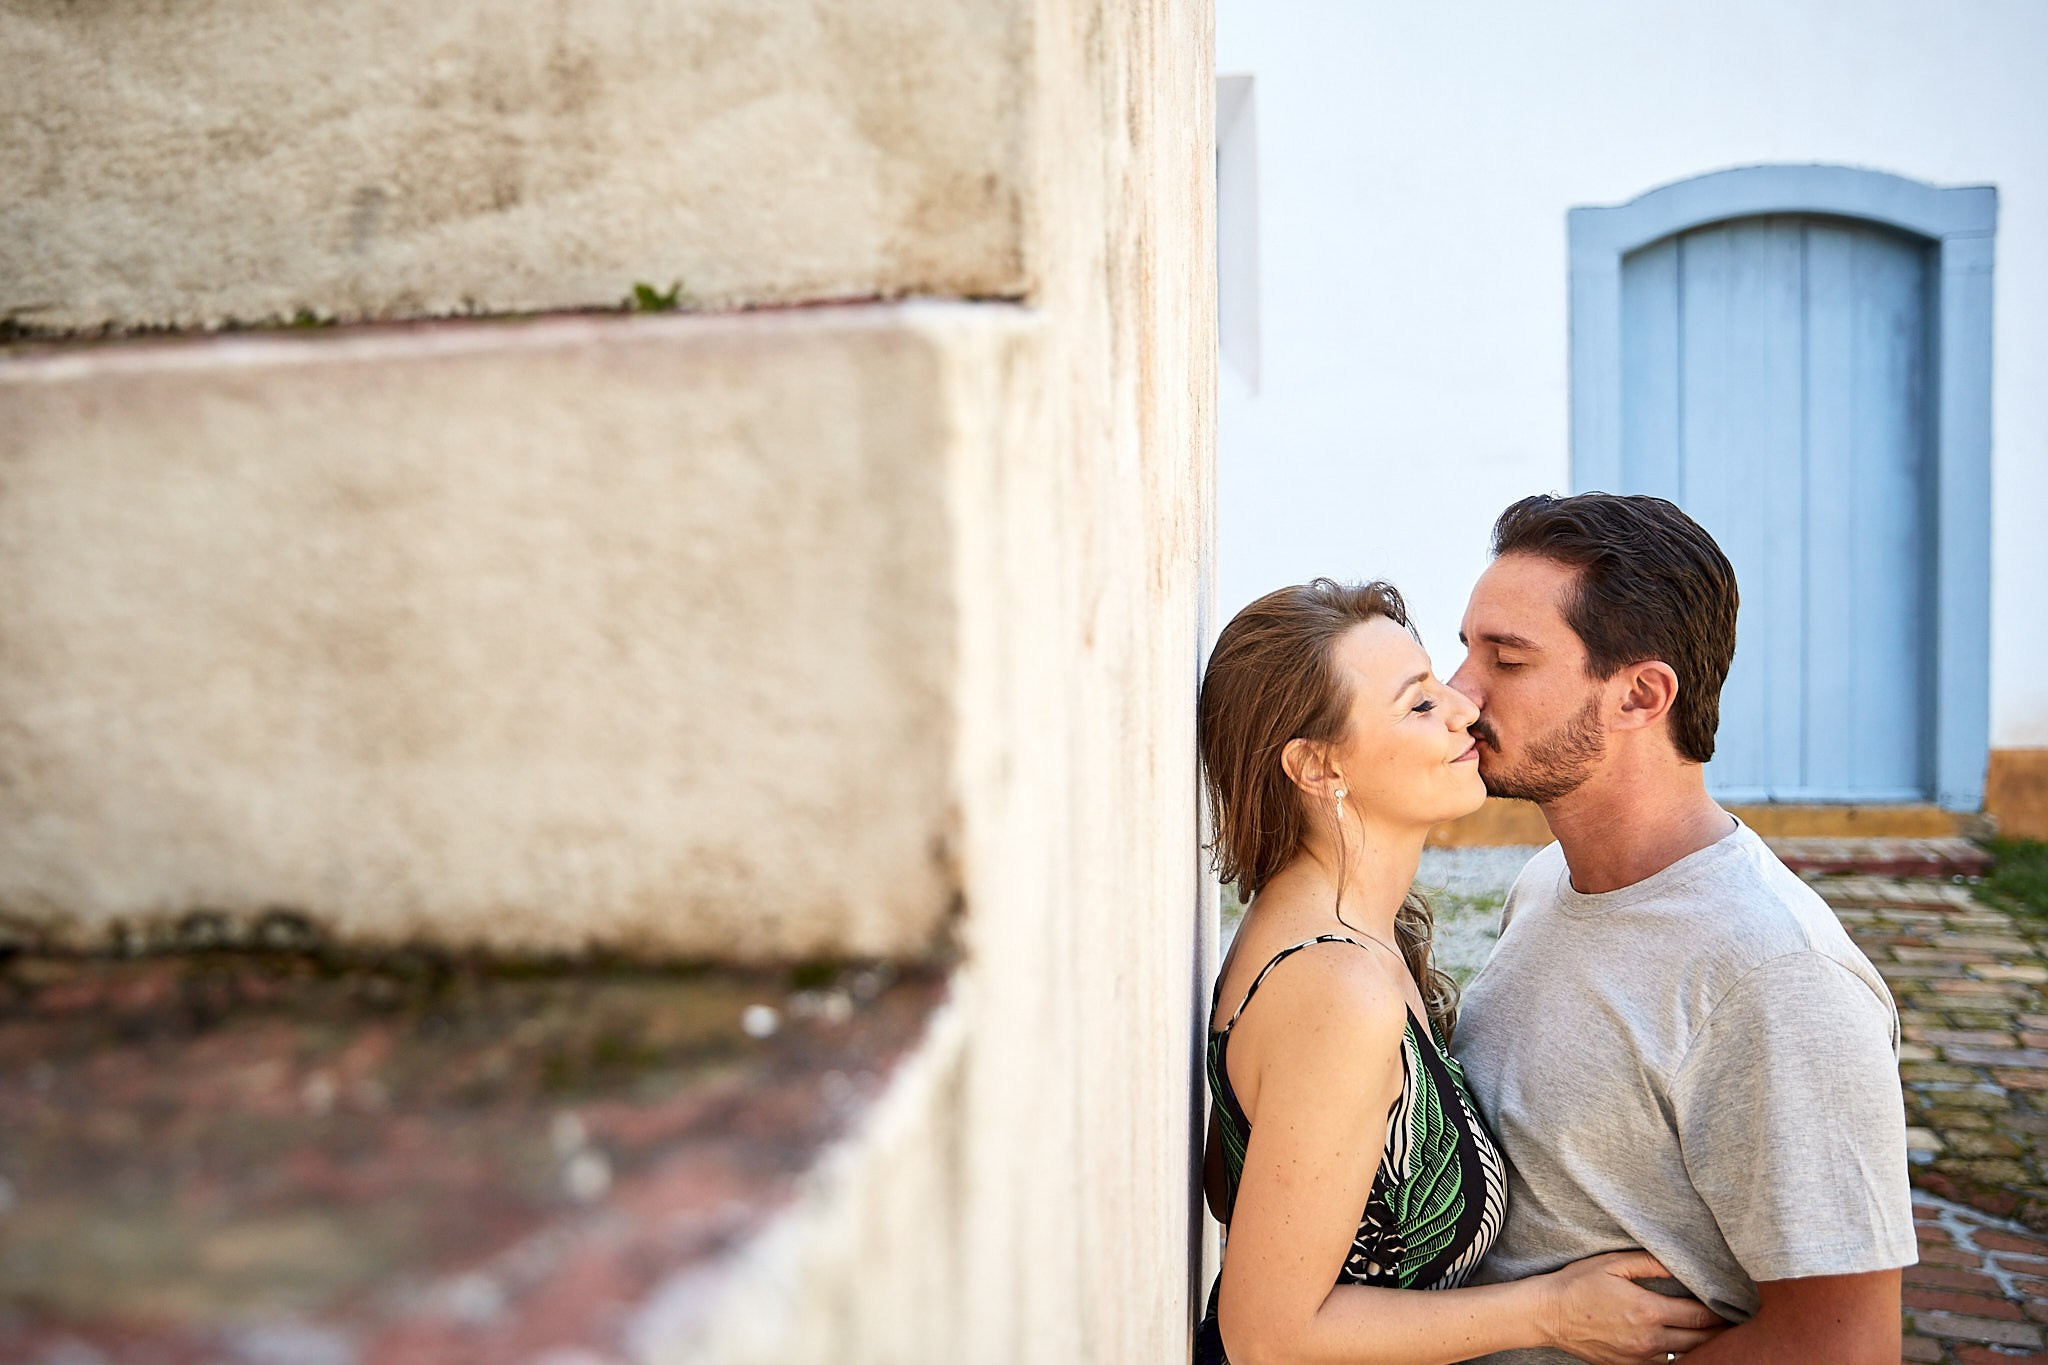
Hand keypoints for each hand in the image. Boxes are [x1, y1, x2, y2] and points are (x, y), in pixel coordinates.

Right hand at [1536, 1251, 1727, 1364]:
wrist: (1547, 1315)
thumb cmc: (1578, 1284)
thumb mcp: (1612, 1263)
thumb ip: (1650, 1262)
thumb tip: (1679, 1262)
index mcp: (1648, 1310)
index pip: (1700, 1315)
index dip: (1722, 1311)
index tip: (1735, 1306)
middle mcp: (1649, 1338)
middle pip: (1700, 1340)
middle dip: (1720, 1331)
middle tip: (1734, 1321)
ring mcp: (1639, 1356)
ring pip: (1686, 1357)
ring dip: (1702, 1346)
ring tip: (1713, 1334)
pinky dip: (1678, 1357)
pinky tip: (1682, 1346)